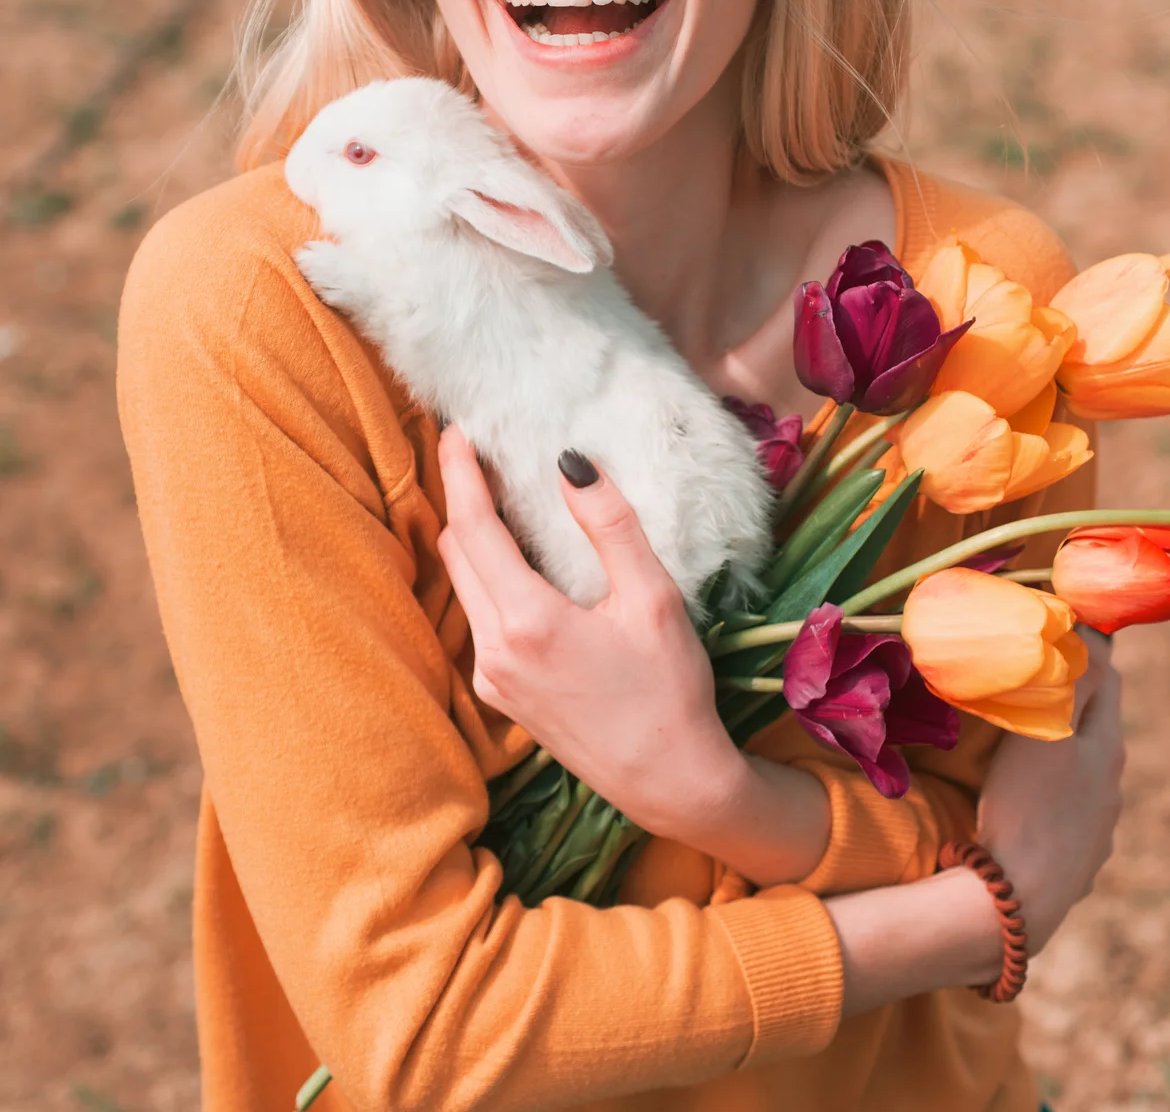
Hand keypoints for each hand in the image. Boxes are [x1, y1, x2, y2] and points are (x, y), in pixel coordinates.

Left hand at [437, 426, 829, 883]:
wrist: (669, 782)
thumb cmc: (670, 690)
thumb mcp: (653, 599)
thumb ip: (610, 526)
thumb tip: (570, 463)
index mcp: (526, 621)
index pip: (473, 527)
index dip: (460, 473)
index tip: (456, 431)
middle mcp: (493, 651)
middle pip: (457, 553)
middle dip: (458, 496)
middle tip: (470, 450)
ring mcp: (492, 678)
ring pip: (463, 586)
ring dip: (468, 536)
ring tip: (487, 493)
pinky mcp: (502, 696)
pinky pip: (478, 617)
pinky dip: (483, 575)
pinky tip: (510, 558)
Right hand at [975, 626, 1124, 952]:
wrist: (1020, 900)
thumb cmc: (1028, 805)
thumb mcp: (1047, 730)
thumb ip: (1074, 681)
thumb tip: (1097, 633)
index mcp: (1107, 748)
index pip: (1108, 679)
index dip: (1089, 650)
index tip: (1064, 630)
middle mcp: (1112, 789)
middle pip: (1097, 728)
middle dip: (1074, 701)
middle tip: (1037, 682)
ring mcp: (1098, 831)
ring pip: (1083, 775)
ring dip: (1062, 755)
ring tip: (1024, 746)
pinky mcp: (1077, 865)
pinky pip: (1067, 817)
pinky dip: (1051, 800)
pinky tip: (1026, 806)